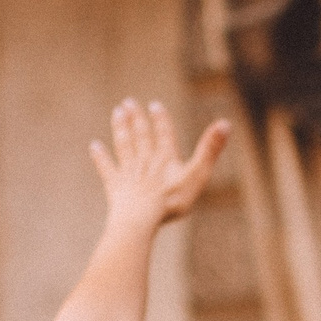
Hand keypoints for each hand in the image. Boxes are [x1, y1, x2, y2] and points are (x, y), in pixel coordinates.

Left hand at [91, 100, 228, 230]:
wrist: (140, 218)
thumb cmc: (171, 200)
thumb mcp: (198, 175)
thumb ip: (210, 149)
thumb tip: (226, 123)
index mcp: (166, 158)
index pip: (164, 134)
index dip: (160, 119)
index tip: (154, 104)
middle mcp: (146, 161)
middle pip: (141, 135)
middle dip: (136, 118)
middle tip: (128, 102)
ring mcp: (129, 173)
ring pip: (124, 145)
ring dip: (120, 129)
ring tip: (116, 113)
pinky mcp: (116, 187)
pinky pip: (107, 168)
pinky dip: (100, 157)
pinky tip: (94, 146)